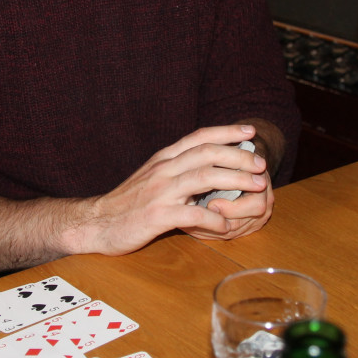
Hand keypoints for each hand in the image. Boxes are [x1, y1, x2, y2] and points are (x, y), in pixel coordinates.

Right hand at [70, 125, 269, 254]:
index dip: (226, 132)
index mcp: (163, 159)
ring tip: (256, 186)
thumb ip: (176, 169)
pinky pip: (193, 214)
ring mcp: (160, 192)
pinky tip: (227, 225)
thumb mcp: (152, 177)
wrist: (96, 223)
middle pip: (207, 153)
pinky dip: (214, 218)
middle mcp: (163, 169)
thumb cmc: (127, 204)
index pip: (199, 136)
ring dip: (236, 179)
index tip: (249, 132)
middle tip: (261, 163)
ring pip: (205, 177)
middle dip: (239, 155)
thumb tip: (207, 165)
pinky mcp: (157, 216)